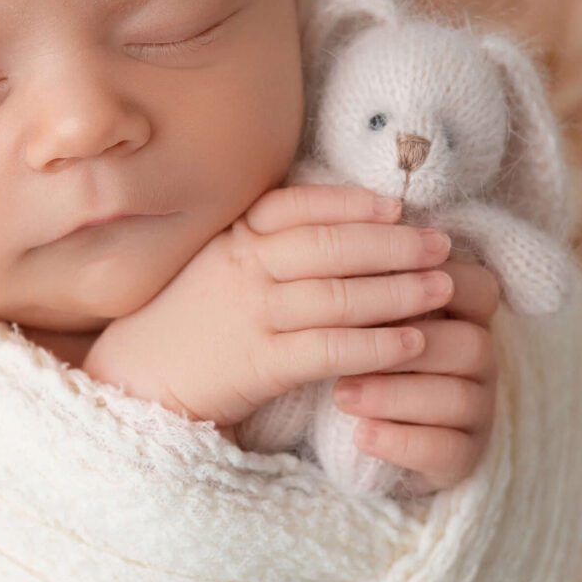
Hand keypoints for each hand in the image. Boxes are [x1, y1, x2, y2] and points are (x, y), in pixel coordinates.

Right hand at [83, 183, 458, 430]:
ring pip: (338, 296)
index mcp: (235, 235)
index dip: (353, 204)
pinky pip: (330, 349)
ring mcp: (251, 314)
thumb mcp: (218, 261)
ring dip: (399, 292)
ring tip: (443, 289)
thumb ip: (268, 239)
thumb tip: (342, 220)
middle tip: (443, 245)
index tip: (398, 207)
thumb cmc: (191, 318)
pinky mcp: (259, 364)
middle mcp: (244, 267)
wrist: (138, 378)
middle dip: (395, 245)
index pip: (301, 206)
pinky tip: (413, 344)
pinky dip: (376, 345)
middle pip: (331, 247)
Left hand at [332, 255, 501, 491]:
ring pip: (457, 399)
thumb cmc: (366, 355)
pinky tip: (360, 436)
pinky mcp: (463, 458)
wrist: (366, 435)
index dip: (433, 282)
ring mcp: (478, 411)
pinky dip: (400, 442)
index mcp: (467, 313)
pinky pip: (445, 451)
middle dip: (405, 345)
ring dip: (396, 394)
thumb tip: (350, 228)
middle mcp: (483, 359)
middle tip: (343, 346)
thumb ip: (371, 277)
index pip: (475, 286)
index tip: (375, 283)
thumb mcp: (369, 313)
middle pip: (467, 343)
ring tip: (341, 394)